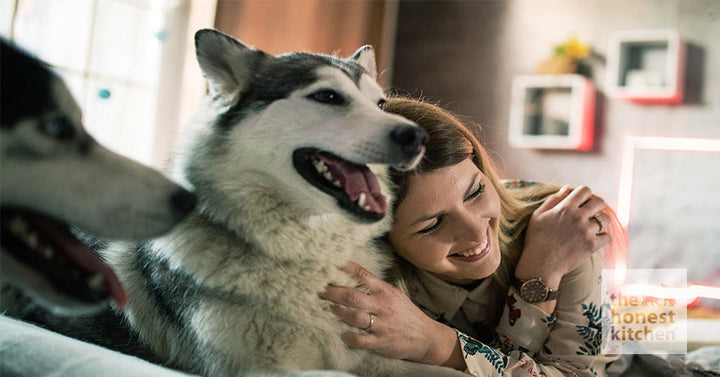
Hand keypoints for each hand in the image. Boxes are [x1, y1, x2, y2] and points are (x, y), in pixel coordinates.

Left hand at [319, 262, 463, 368]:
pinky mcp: (380, 342)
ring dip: (338, 313)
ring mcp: (381, 325)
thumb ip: (375, 287)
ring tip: (331, 309)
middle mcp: (382, 306)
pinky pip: (359, 339)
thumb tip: (352, 276)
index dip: (345, 268)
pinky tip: (343, 334)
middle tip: (320, 291)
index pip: (362, 275)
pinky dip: (348, 337)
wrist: (426, 337)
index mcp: (385, 291)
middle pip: (352, 296)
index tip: (330, 264)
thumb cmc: (406, 314)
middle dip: (333, 293)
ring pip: (353, 317)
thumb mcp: (394, 294)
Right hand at [515, 186, 611, 288]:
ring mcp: (586, 232)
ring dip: (600, 221)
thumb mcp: (538, 215)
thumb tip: (567, 188)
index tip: (582, 200)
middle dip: (597, 205)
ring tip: (593, 226)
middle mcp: (578, 217)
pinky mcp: (591, 246)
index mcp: (565, 208)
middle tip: (591, 212)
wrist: (540, 264)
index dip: (585, 193)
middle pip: (600, 202)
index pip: (585, 190)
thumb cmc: (536, 239)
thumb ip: (553, 200)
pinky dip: (603, 237)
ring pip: (605, 219)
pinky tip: (595, 239)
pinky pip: (607, 237)